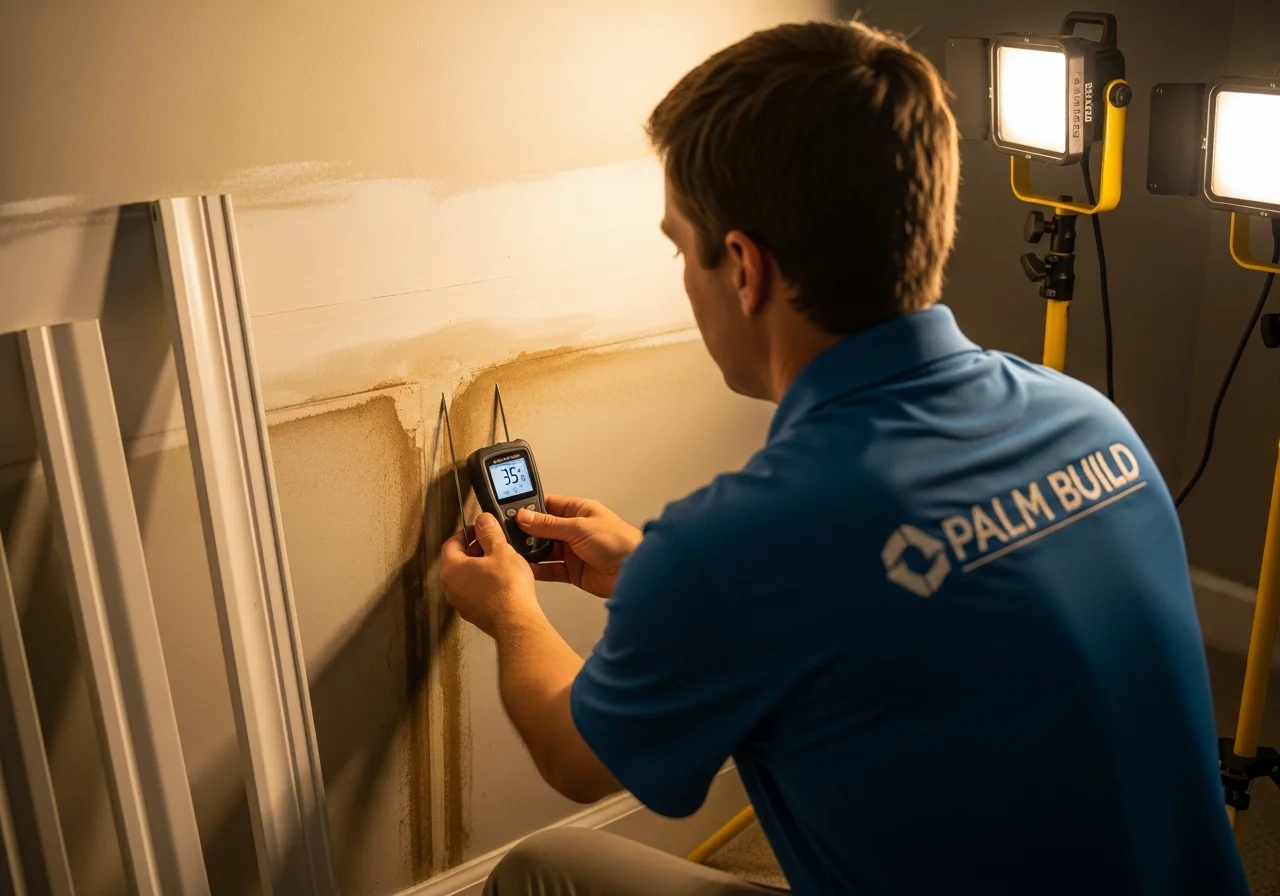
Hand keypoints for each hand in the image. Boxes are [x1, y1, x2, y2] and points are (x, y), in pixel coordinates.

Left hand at [441, 513, 542, 637]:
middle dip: (476, 551)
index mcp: (452, 569)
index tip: (479, 529)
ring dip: (482, 569)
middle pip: (458, 562)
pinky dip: (487, 587)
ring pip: (468, 580)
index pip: (451, 543)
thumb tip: (483, 521)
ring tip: (502, 564)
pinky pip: (477, 595)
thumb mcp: (501, 551)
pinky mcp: (475, 615)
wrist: (516, 621)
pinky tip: (504, 584)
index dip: (466, 533)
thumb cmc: (507, 589)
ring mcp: (462, 604)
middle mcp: (451, 588)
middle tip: (493, 544)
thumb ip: (489, 533)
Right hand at [517, 495, 642, 597]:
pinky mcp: (573, 571)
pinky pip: (550, 569)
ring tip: (513, 551)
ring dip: (530, 551)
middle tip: (508, 534)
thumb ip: (550, 524)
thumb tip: (525, 516)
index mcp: (578, 511)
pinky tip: (526, 568)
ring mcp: (573, 551)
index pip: (547, 505)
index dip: (529, 508)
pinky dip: (538, 570)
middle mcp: (574, 529)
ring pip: (544, 550)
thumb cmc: (620, 542)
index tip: (510, 512)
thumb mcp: (580, 527)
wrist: (635, 572)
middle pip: (542, 529)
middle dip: (526, 532)